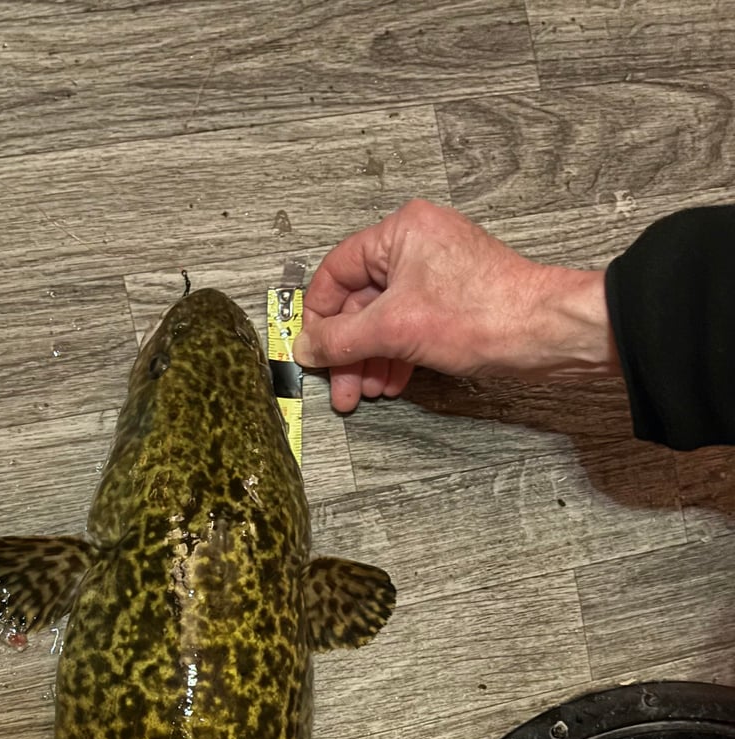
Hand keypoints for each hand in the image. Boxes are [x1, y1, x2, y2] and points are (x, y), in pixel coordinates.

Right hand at [293, 199, 619, 412]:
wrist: (546, 333)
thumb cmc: (484, 315)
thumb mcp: (395, 328)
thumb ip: (341, 338)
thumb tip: (306, 347)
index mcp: (400, 232)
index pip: (336, 271)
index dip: (319, 316)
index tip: (312, 351)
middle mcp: (416, 246)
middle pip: (359, 301)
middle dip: (348, 350)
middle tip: (340, 388)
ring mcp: (436, 274)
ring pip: (384, 319)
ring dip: (371, 359)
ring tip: (366, 392)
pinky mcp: (453, 301)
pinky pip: (409, 326)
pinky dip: (396, 356)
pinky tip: (392, 383)